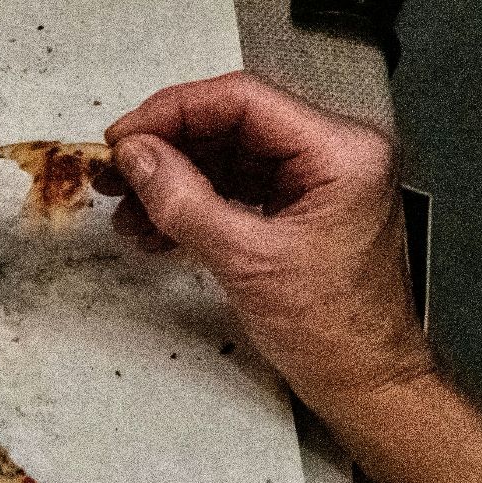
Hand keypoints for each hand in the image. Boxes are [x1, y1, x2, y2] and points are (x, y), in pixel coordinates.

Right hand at [103, 71, 433, 412]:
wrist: (364, 382)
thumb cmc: (336, 331)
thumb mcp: (247, 261)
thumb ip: (185, 202)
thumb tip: (138, 157)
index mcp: (342, 152)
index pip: (244, 101)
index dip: (174, 112)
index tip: (126, 137)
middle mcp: (335, 153)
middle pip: (232, 124)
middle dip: (168, 148)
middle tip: (117, 170)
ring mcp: (317, 179)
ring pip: (228, 155)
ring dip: (173, 179)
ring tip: (129, 207)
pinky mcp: (299, 206)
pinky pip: (236, 186)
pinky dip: (193, 202)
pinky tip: (156, 224)